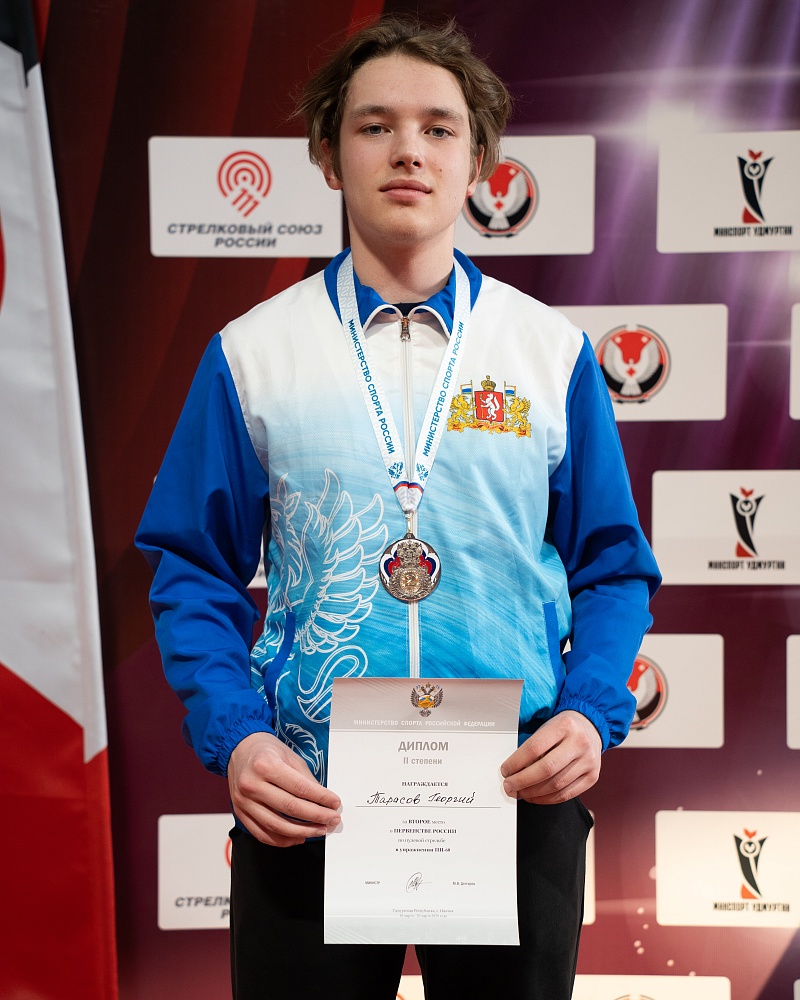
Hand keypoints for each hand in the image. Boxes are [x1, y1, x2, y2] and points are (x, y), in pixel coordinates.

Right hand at [227, 731, 341, 846]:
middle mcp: (252, 784)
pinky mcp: (241, 813)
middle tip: (332, 819)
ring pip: (277, 826)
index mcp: (265, 765)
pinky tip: (298, 837)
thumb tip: (323, 799)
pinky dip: (283, 840)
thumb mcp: (289, 755)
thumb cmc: (265, 751)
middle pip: (290, 808)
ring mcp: (244, 801)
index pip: (300, 788)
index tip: (334, 803)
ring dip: (302, 832)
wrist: (239, 750)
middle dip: (316, 817)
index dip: (321, 798)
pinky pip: (263, 834)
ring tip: (319, 830)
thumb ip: (306, 778)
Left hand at [499, 710, 601, 804]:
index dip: (516, 762)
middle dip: (522, 781)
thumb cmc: (563, 729)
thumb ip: (533, 746)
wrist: (590, 728)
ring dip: (533, 793)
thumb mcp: (548, 727)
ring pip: (556, 785)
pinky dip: (548, 799)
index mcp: (565, 725)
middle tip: (509, 786)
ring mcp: (589, 761)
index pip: (534, 747)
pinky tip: (536, 796)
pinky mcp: (592, 777)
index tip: (505, 771)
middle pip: (546, 769)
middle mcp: (579, 743)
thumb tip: (512, 771)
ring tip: (521, 792)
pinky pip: (567, 795)